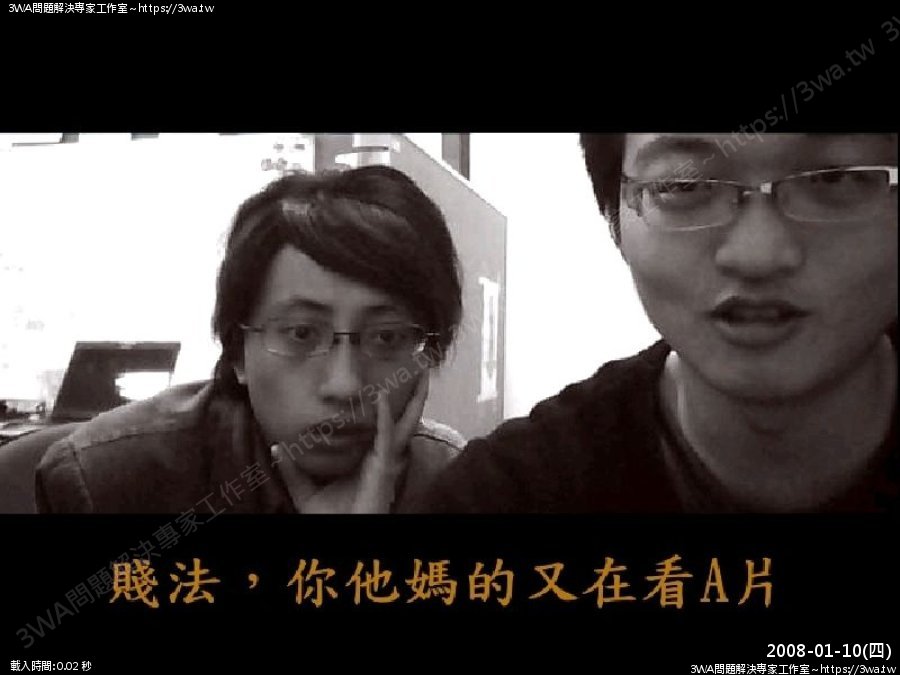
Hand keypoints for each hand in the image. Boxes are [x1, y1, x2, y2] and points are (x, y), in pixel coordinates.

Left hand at [273, 372, 430, 512]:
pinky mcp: (383, 469)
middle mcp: (384, 458)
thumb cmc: (331, 519)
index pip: (385, 427)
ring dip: (413, 399)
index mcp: (371, 460)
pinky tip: (383, 397)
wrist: (342, 534)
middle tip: (422, 370)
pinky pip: (385, 437)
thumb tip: (278, 447)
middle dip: (416, 397)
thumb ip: (294, 470)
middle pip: (404, 421)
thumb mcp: (307, 491)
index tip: (394, 381)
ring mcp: (386, 462)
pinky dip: (385, 416)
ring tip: (421, 374)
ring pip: (404, 424)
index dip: (392, 406)